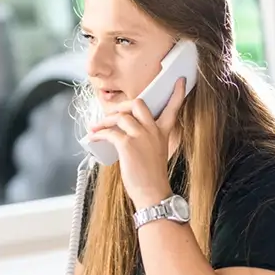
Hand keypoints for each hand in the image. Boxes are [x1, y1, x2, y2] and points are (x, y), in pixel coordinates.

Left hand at [87, 78, 186, 209]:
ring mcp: (141, 136)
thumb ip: (146, 140)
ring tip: (96, 128)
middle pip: (139, 104)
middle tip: (112, 114)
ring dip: (105, 121)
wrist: (153, 194)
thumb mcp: (155, 154)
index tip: (180, 81)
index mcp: (162, 133)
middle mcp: (153, 131)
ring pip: (121, 116)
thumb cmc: (151, 178)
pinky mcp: (128, 144)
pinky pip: (110, 132)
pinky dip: (99, 134)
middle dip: (122, 106)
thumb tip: (124, 134)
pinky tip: (94, 137)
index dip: (177, 94)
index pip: (173, 108)